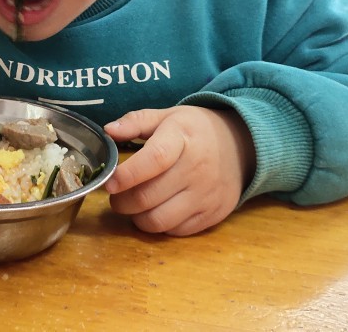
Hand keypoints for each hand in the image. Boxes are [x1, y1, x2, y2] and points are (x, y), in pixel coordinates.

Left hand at [104, 106, 255, 235]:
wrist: (240, 145)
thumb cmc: (194, 130)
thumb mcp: (166, 116)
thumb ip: (135, 121)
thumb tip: (108, 131)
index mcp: (182, 138)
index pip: (155, 159)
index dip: (128, 174)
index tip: (110, 182)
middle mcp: (196, 169)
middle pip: (149, 196)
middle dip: (122, 201)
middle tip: (115, 196)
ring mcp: (206, 195)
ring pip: (159, 220)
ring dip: (137, 218)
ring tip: (132, 205)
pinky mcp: (213, 215)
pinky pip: (176, 231)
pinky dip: (159, 225)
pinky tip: (155, 210)